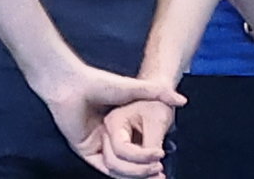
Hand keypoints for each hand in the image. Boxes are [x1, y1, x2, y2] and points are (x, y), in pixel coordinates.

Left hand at [47, 68, 174, 176]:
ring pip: (119, 169)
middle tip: (162, 175)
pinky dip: (122, 173)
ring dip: (138, 173)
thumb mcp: (134, 89)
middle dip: (147, 172)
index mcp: (116, 128)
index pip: (135, 152)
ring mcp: (95, 145)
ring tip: (155, 169)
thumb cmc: (97, 82)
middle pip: (129, 164)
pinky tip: (139, 170)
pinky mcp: (85, 150)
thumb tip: (182, 100)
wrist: (71, 82)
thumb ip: (158, 93)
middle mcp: (106, 139)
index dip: (151, 161)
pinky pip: (105, 168)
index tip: (165, 164)